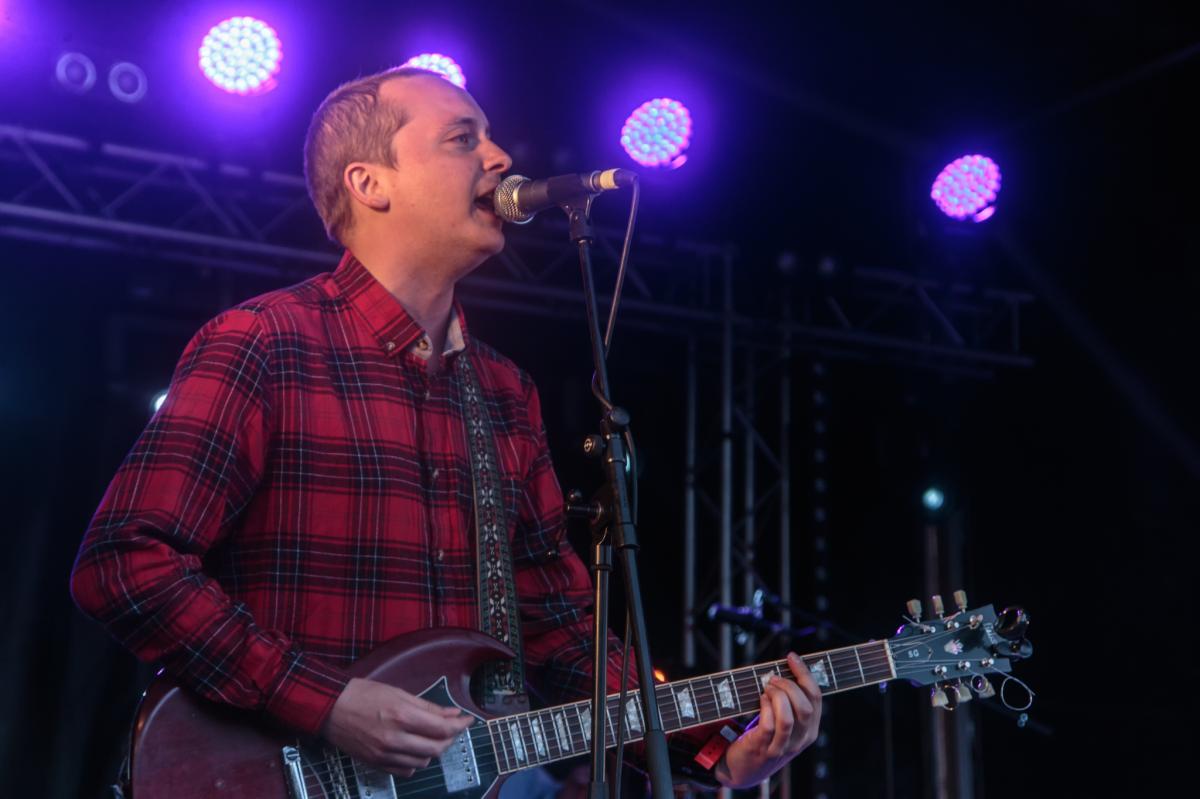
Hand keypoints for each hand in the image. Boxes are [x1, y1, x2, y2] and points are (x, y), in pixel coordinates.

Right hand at [321, 677, 474, 777]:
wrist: (331, 708)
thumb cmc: (362, 694)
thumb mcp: (399, 693)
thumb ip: (428, 706)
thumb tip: (451, 713)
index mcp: (402, 716)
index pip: (443, 728)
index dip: (460, 725)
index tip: (467, 720)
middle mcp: (395, 738)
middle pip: (436, 749)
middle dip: (450, 739)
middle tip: (452, 729)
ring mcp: (384, 754)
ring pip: (423, 762)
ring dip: (433, 751)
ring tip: (432, 737)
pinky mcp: (376, 763)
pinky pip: (405, 770)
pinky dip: (416, 762)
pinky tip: (414, 749)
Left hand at [715, 652, 822, 788]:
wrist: (745, 769)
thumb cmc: (766, 738)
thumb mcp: (785, 724)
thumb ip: (790, 703)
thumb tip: (785, 668)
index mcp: (810, 730)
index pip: (816, 698)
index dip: (804, 674)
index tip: (792, 657)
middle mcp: (800, 740)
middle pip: (805, 707)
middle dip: (789, 686)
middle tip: (773, 678)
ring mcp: (782, 747)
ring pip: (788, 718)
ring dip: (777, 696)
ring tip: (767, 688)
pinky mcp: (763, 749)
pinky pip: (768, 726)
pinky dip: (765, 708)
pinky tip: (760, 700)